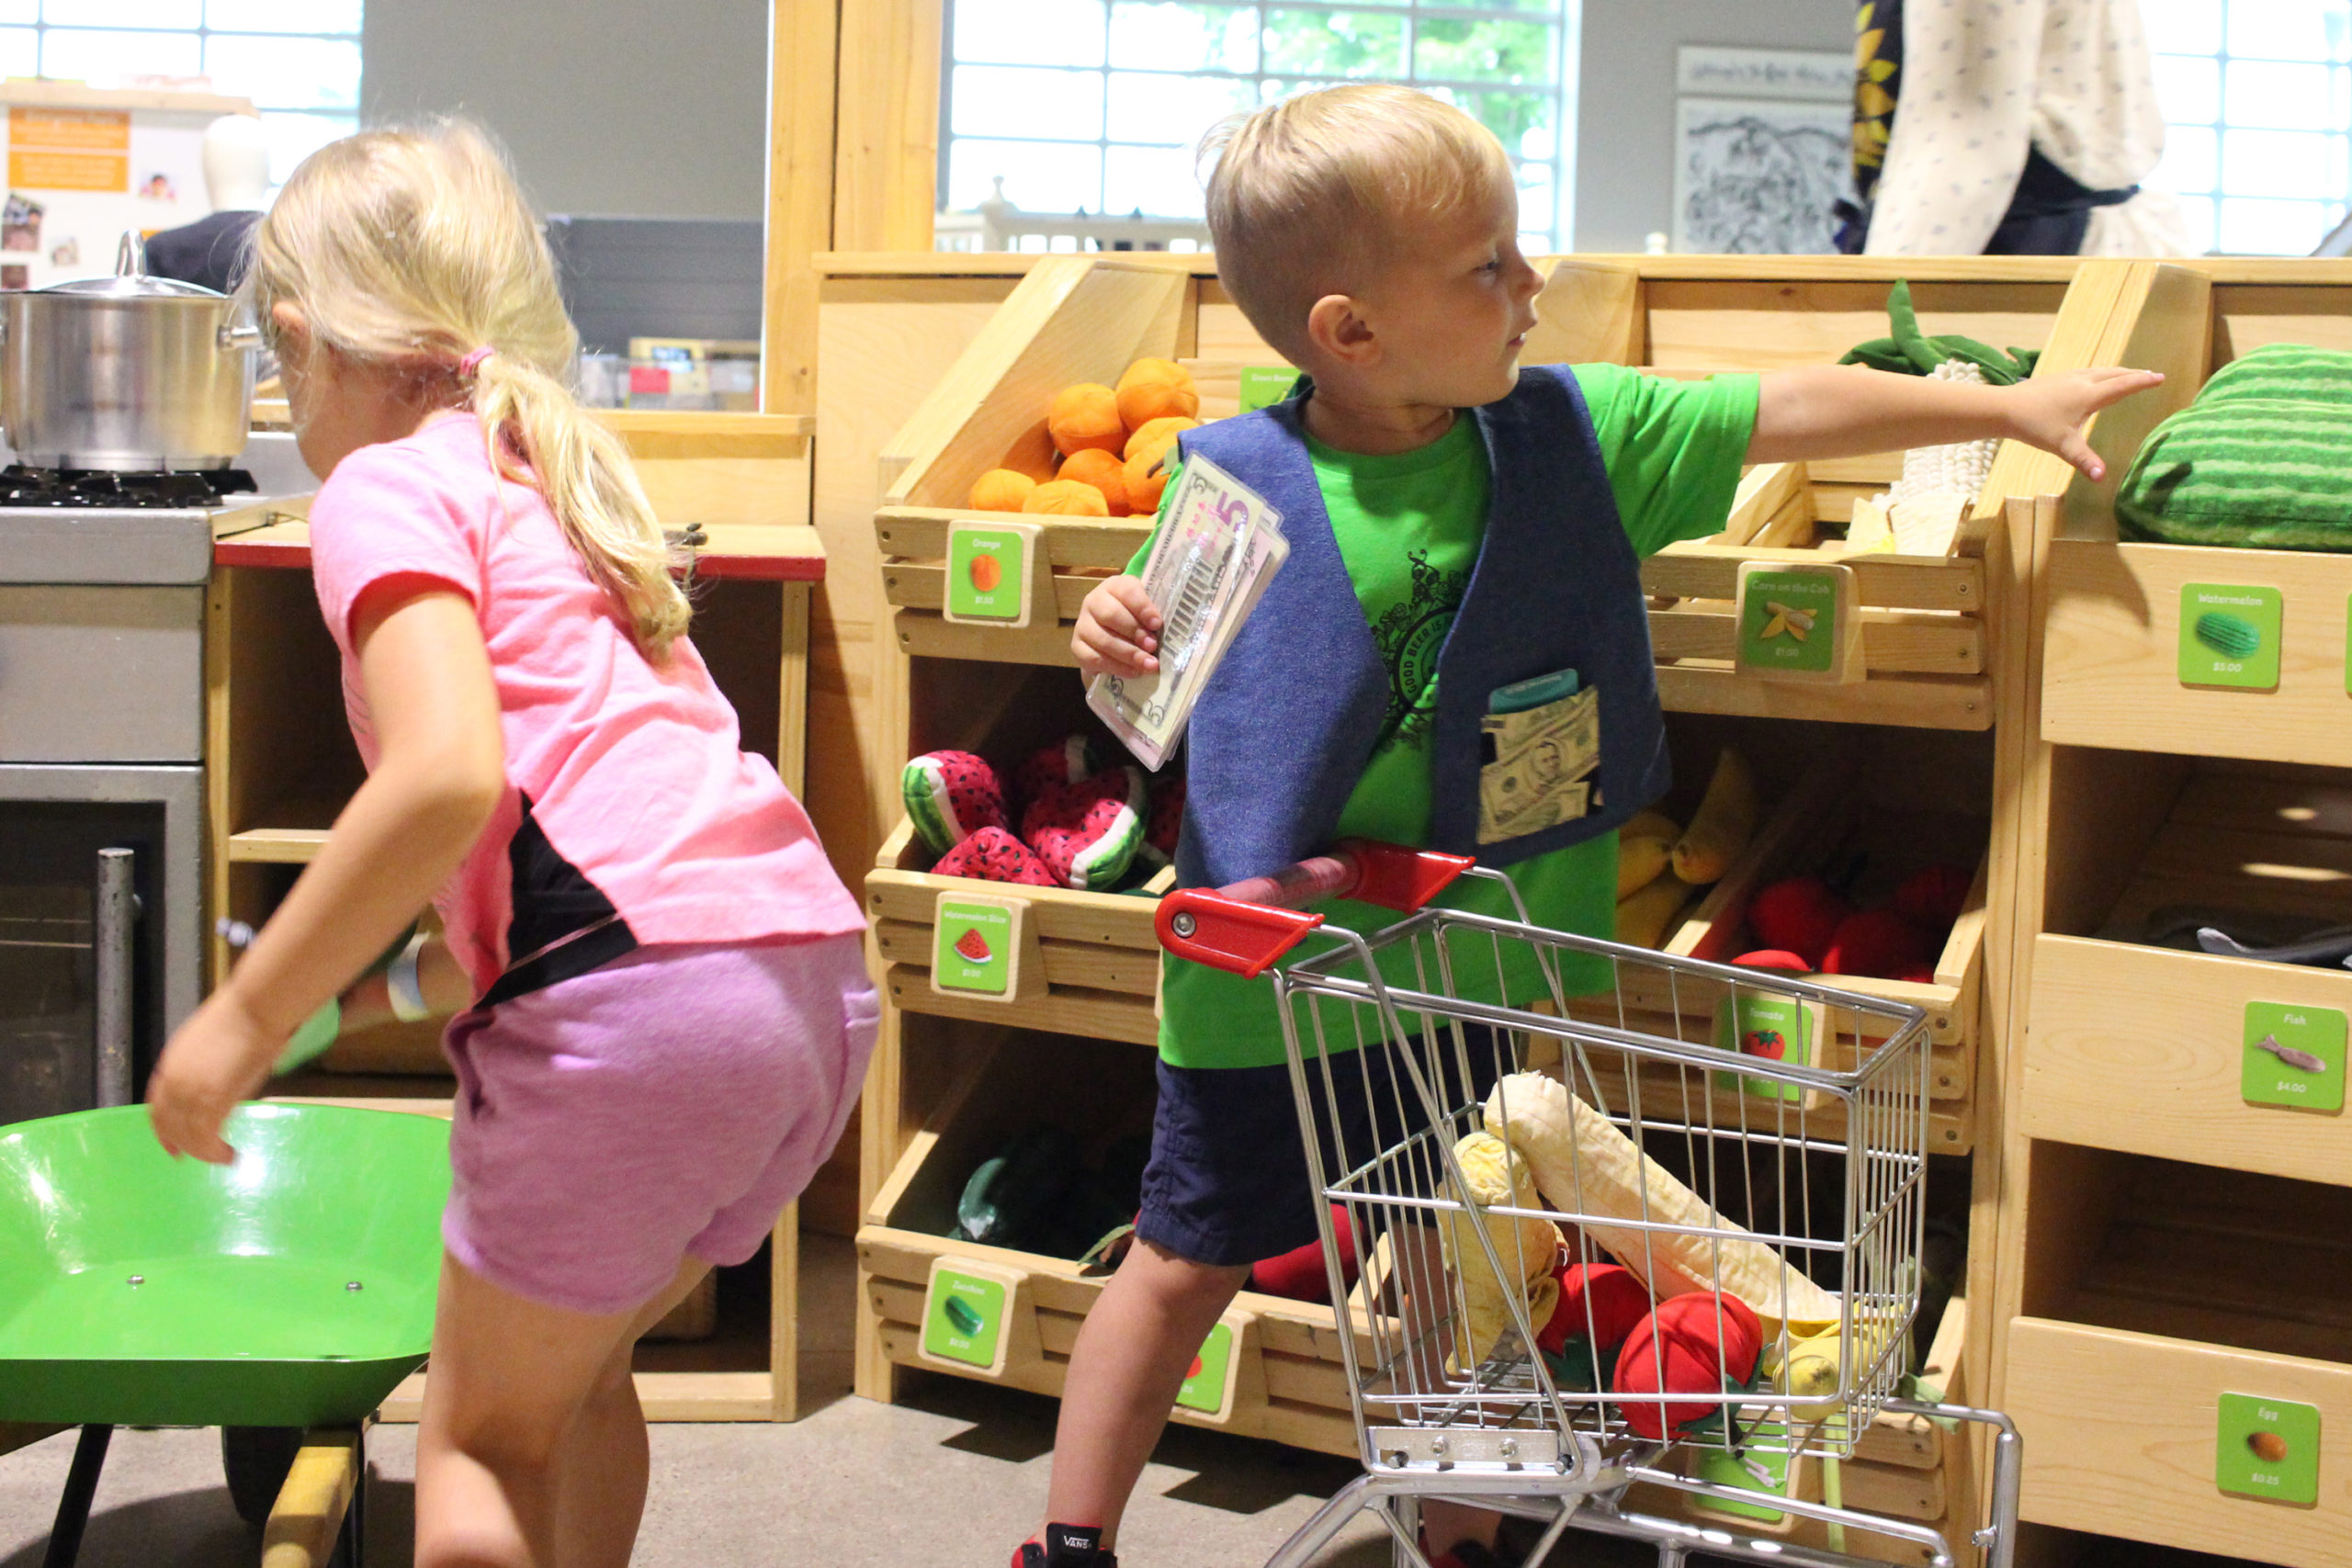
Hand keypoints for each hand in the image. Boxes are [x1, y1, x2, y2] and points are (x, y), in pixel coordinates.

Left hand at [146, 988, 280, 1162]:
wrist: (255, 1008)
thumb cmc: (245, 1018)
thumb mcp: (212, 1045)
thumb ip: (205, 1068)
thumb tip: (217, 1083)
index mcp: (171, 1065)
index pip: (157, 1106)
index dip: (163, 1128)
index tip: (172, 1144)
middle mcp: (174, 1081)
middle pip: (168, 1124)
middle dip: (180, 1144)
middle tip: (192, 1158)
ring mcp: (191, 1092)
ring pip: (187, 1135)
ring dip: (203, 1152)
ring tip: (222, 1158)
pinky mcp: (211, 1101)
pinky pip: (206, 1137)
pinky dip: (215, 1151)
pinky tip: (229, 1154)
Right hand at [1073, 575, 1163, 679]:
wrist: (1112, 637)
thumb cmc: (1136, 621)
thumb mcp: (1145, 612)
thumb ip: (1152, 617)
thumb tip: (1162, 633)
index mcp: (1114, 586)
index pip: (1127, 591)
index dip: (1143, 607)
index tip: (1157, 624)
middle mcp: (1094, 601)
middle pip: (1111, 615)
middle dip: (1135, 632)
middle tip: (1152, 646)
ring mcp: (1083, 624)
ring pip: (1103, 639)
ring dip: (1129, 654)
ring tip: (1148, 664)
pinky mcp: (1077, 646)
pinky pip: (1095, 659)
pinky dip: (1116, 667)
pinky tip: (1133, 672)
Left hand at [2005, 367, 2165, 480]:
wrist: (2004, 408)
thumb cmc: (2034, 426)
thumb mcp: (2062, 446)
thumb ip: (2084, 460)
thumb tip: (2101, 477)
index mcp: (2089, 395)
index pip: (2123, 386)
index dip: (2143, 382)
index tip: (2160, 378)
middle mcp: (2082, 381)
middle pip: (2115, 374)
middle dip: (2134, 375)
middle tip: (2151, 375)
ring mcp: (2068, 377)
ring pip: (2100, 370)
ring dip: (2118, 372)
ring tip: (2129, 375)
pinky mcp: (2056, 377)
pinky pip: (2087, 372)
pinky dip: (2101, 373)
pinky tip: (2095, 379)